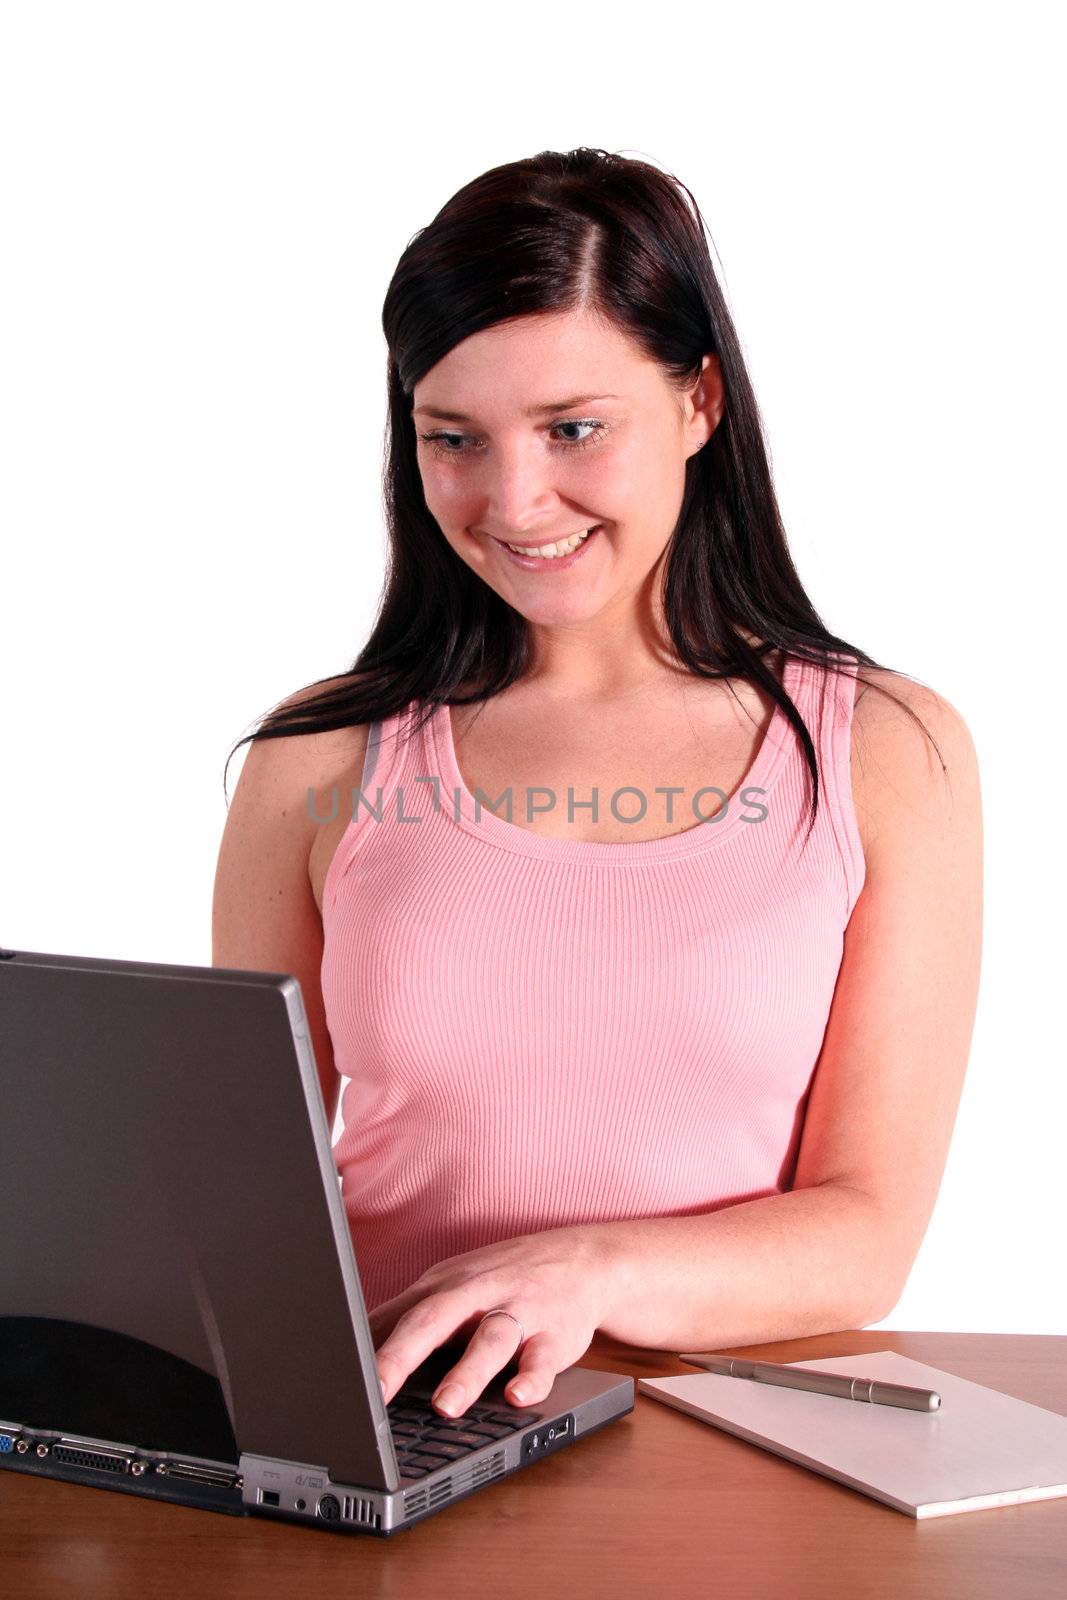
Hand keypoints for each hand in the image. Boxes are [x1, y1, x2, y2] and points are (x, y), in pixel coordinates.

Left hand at [368, 1224, 622, 1417]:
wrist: (583, 1259)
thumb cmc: (504, 1279)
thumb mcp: (451, 1288)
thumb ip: (405, 1316)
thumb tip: (347, 1348)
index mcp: (445, 1287)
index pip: (397, 1316)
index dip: (365, 1348)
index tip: (336, 1379)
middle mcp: (478, 1295)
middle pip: (434, 1319)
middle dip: (402, 1355)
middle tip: (374, 1391)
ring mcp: (519, 1312)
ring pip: (490, 1340)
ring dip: (468, 1372)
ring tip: (446, 1406)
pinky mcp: (557, 1334)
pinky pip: (544, 1358)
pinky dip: (533, 1378)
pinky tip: (518, 1396)